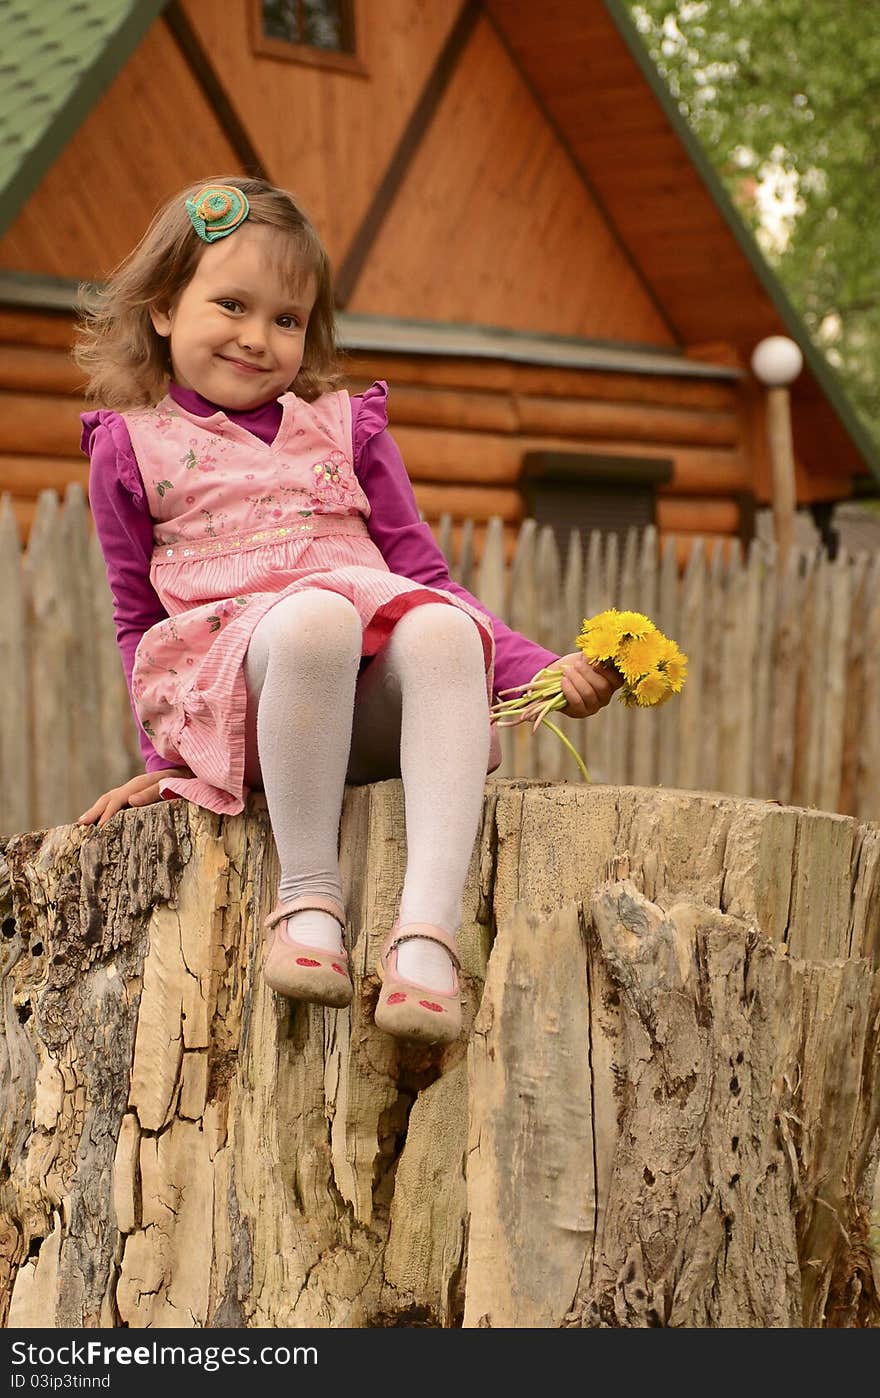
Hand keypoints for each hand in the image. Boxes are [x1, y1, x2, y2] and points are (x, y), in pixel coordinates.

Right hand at [76, 767, 191, 828]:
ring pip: (108, 800)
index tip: (100, 827)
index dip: (108, 813)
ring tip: (82, 823)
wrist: (186, 774)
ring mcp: (131, 790)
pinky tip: (97, 822)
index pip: (118, 800)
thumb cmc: (179, 782)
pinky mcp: (133, 796)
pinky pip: (114, 803)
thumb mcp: (169, 785)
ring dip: (95, 811)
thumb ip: (152, 792)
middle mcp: (131, 787)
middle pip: (108, 798)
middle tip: (81, 824)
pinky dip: (103, 811)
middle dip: (94, 811)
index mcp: (138, 785)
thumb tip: (131, 801)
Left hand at [553, 652, 622, 718]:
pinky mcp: (581, 712)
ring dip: (576, 679)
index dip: (608, 671)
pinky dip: (569, 689)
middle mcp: (605, 696)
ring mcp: (594, 706)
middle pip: (602, 686)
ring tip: (566, 670)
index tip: (595, 662)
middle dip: (587, 673)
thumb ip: (593, 655)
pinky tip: (563, 680)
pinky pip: (577, 701)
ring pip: (588, 693)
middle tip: (576, 665)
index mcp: (611, 683)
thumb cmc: (575, 667)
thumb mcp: (585, 658)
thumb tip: (597, 648)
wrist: (557, 678)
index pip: (617, 680)